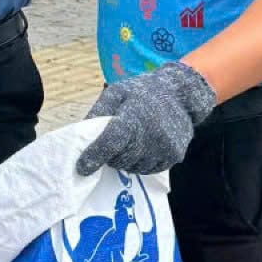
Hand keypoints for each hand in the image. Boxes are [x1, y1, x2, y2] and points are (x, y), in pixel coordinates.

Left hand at [77, 61, 218, 175]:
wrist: (180, 94)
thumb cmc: (143, 92)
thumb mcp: (116, 93)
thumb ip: (98, 112)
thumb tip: (81, 136)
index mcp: (133, 118)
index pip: (110, 143)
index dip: (94, 157)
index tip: (82, 168)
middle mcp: (151, 136)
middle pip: (120, 160)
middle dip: (111, 156)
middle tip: (113, 144)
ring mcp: (165, 148)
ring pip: (134, 168)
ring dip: (127, 161)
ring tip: (131, 144)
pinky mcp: (174, 156)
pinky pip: (149, 170)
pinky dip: (141, 163)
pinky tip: (144, 148)